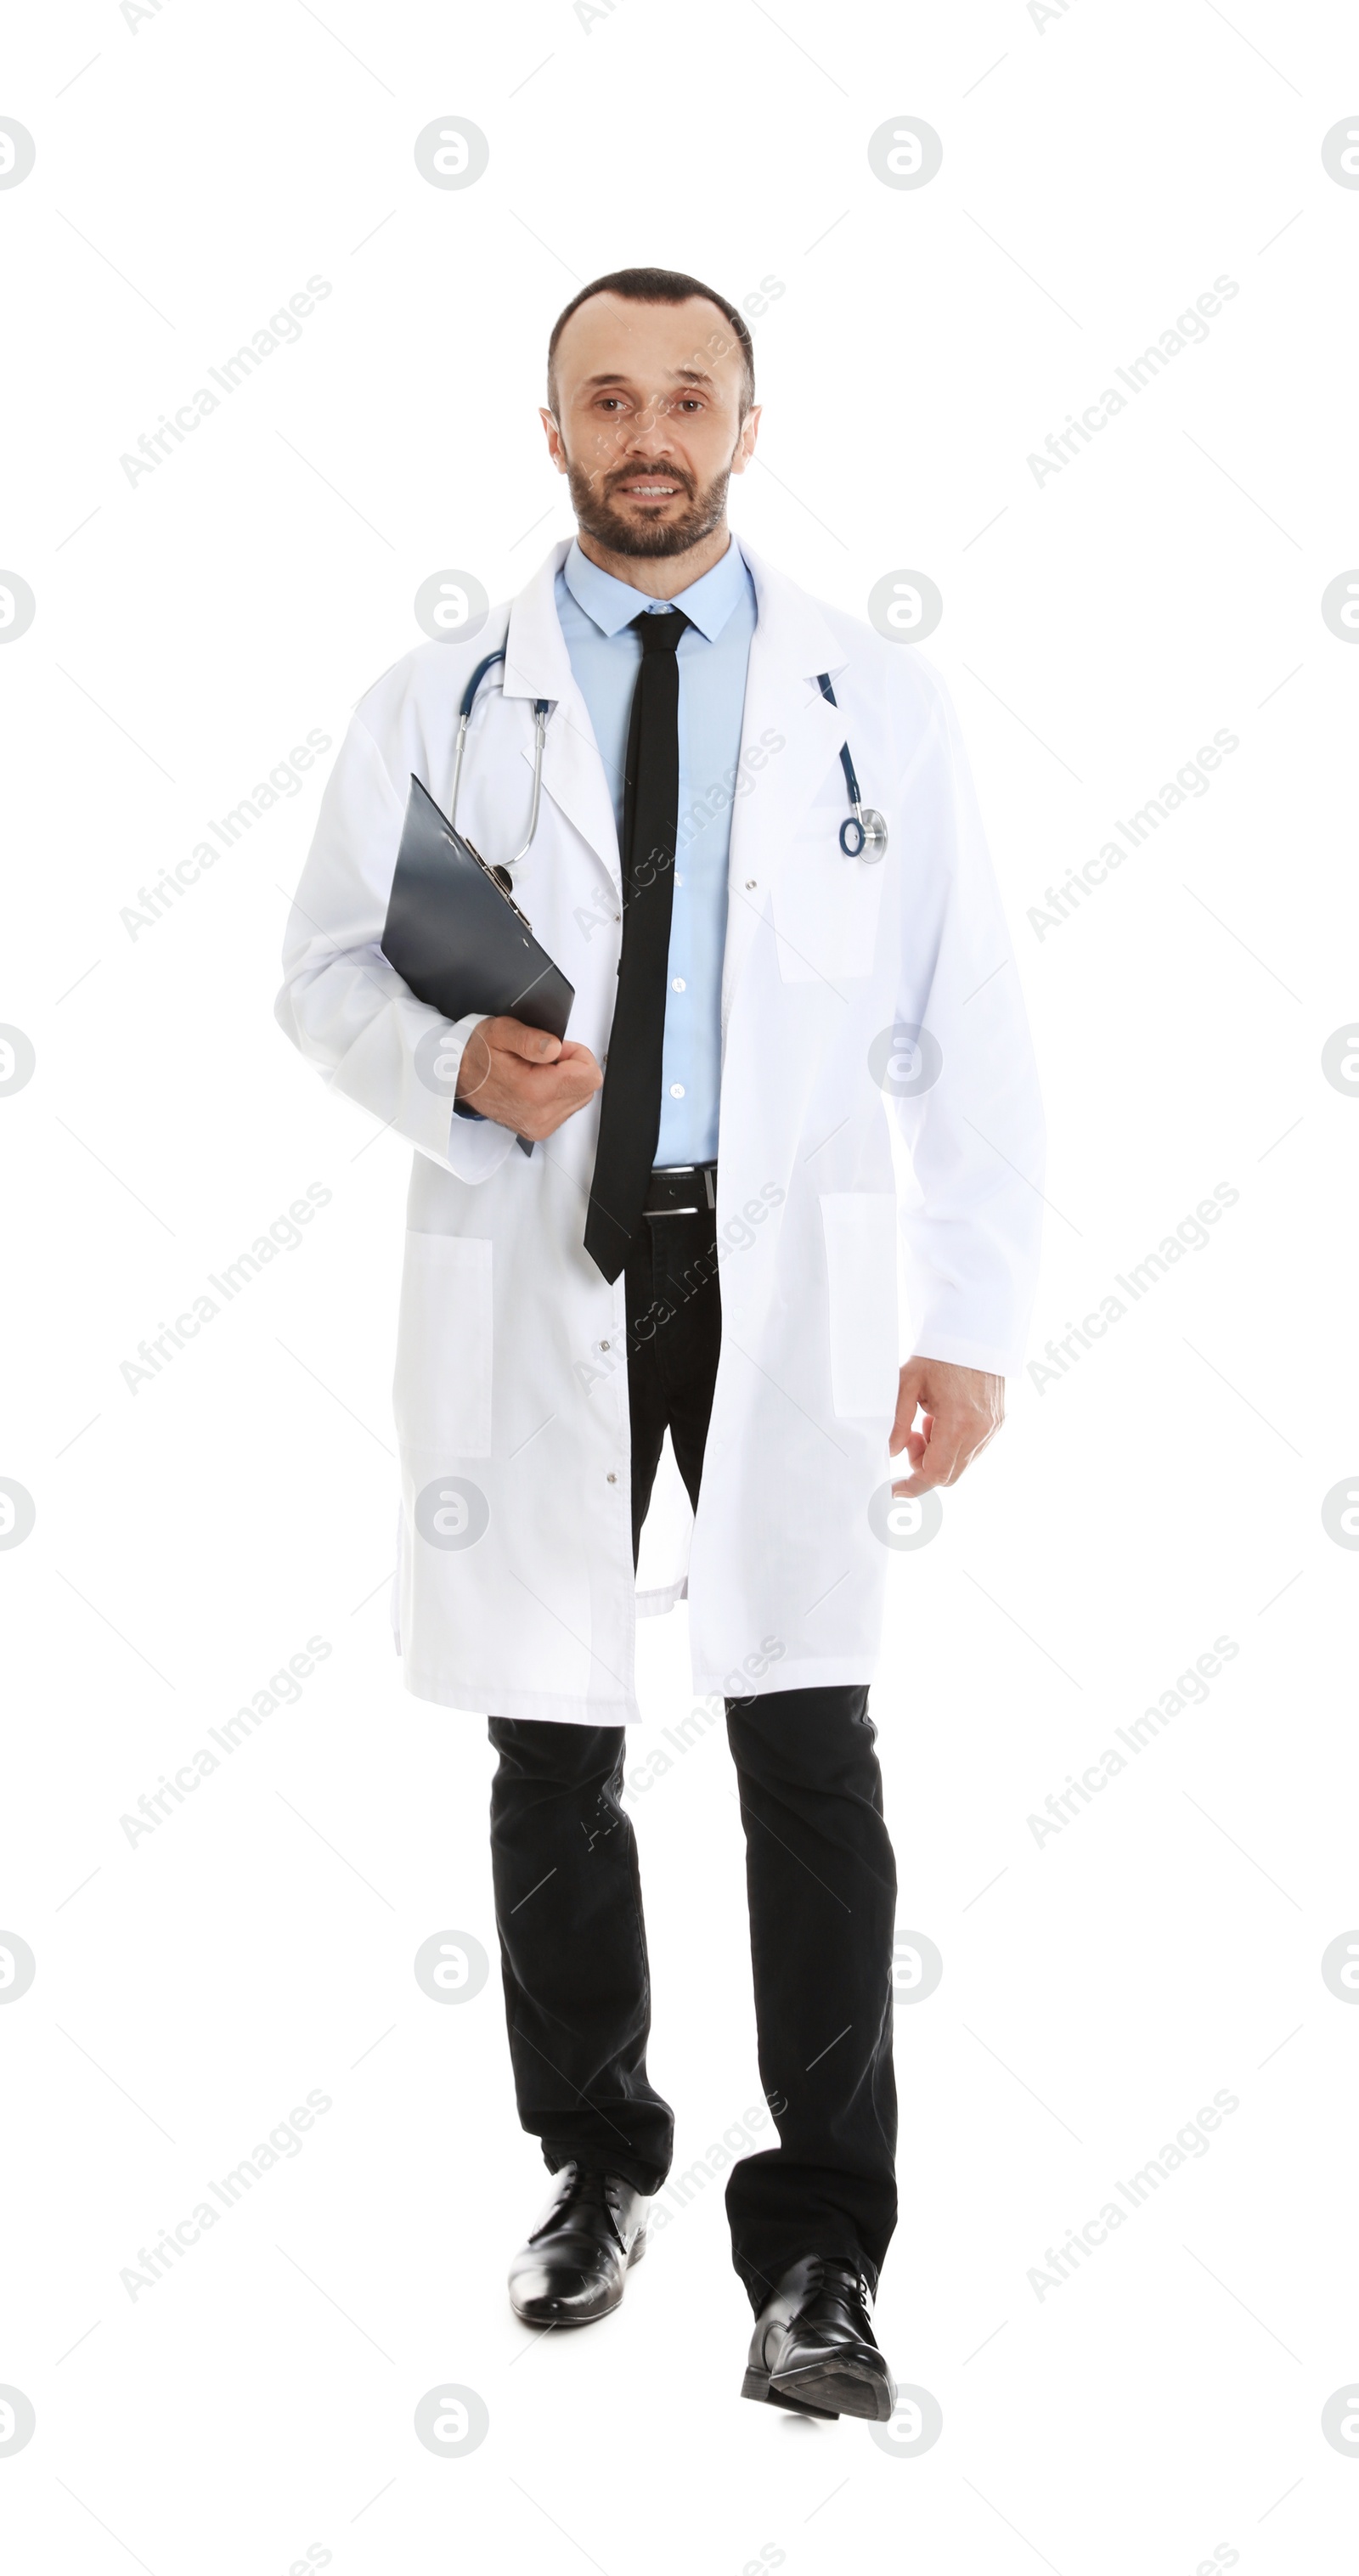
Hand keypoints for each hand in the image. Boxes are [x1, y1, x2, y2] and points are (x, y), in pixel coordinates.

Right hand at [454, 1015, 602, 1140]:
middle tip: (543, 1059)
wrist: (459, 1078)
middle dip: (572, 1067)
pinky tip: (537, 1083)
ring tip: (538, 1070)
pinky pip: (568, 1108)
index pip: (589, 1076)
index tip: (555, 1050)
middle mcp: (539, 1115)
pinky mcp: (540, 1130)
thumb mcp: (499, 1032)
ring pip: (580, 1098)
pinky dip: (559, 1092)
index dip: (577, 1054)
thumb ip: (530, 1038)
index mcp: (533, 1092)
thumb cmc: (478, 1055)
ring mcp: (540, 1126)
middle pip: (588, 1088)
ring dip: (566, 1080)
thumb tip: (554, 1048)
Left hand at [889, 1355, 1003, 1495]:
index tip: (896, 1488)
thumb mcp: (908, 1382)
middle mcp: (981, 1430)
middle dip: (924, 1465)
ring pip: (961, 1465)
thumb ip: (897, 1421)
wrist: (975, 1334)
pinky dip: (954, 1445)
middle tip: (914, 1436)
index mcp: (959, 1422)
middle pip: (948, 1476)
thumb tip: (891, 1451)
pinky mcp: (998, 1424)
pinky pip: (972, 1451)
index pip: (935, 1474)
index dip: (913, 1484)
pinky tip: (945, 1418)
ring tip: (930, 1420)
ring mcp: (992, 1429)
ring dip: (939, 1454)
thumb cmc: (940, 1355)